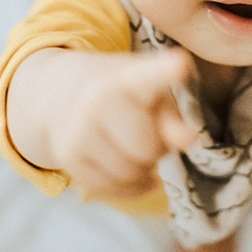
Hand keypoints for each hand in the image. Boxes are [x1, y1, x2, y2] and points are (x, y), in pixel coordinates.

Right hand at [7, 48, 196, 200]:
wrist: (63, 91)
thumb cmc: (125, 94)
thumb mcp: (153, 94)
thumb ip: (173, 118)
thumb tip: (188, 140)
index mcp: (129, 78)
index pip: (148, 78)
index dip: (166, 71)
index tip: (180, 63)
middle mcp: (98, 99)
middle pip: (147, 148)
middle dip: (156, 150)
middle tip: (150, 135)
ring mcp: (79, 127)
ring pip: (128, 173)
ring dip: (141, 170)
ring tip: (135, 149)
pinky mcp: (67, 154)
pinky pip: (109, 188)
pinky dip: (126, 187)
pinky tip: (130, 172)